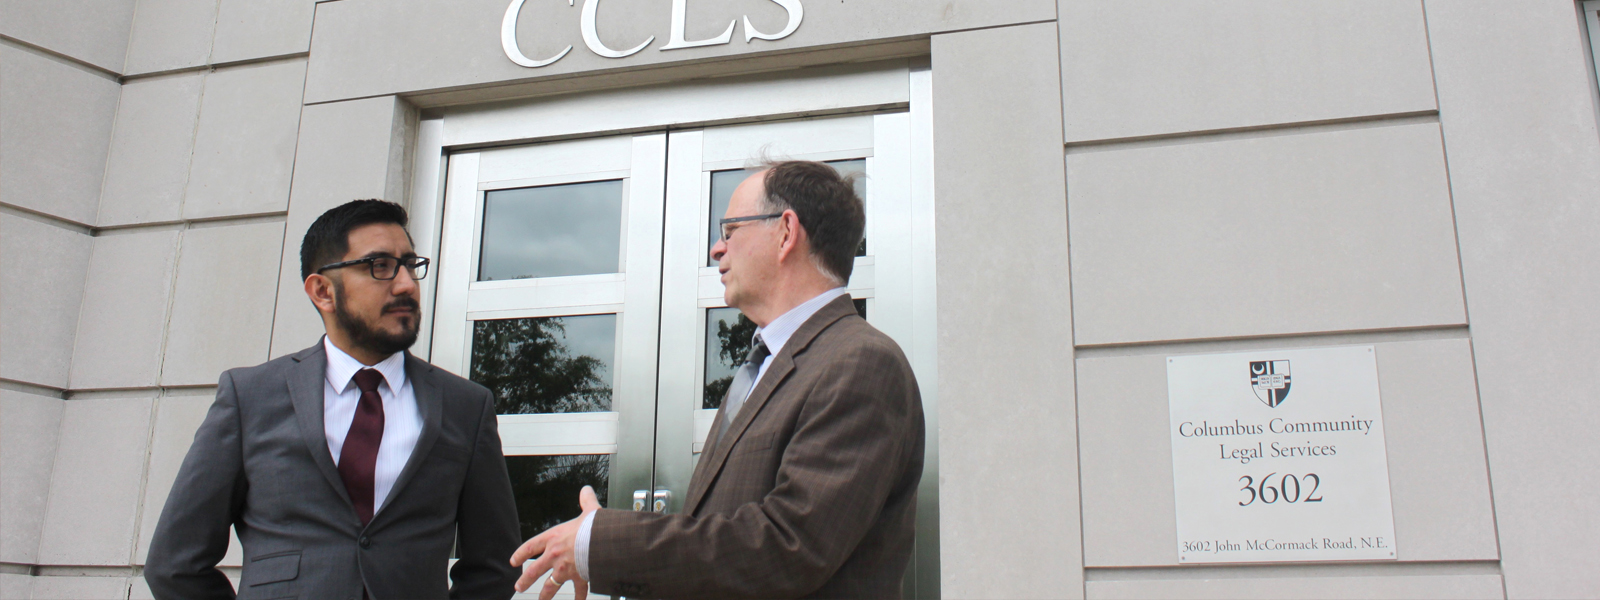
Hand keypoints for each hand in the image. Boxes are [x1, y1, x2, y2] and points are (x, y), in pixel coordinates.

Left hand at [511, 485, 601, 599]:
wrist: (602, 542)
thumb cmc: (593, 527)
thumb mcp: (589, 511)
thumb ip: (586, 501)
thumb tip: (586, 491)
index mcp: (553, 538)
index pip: (531, 547)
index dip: (521, 554)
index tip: (514, 561)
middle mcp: (555, 555)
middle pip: (534, 571)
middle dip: (525, 581)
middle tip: (519, 587)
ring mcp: (565, 569)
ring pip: (550, 585)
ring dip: (544, 595)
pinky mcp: (578, 577)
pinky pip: (577, 591)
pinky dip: (578, 597)